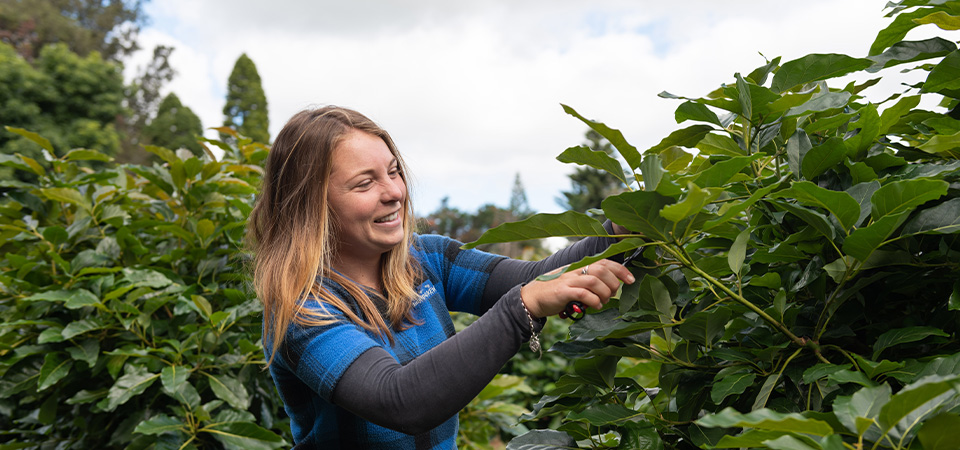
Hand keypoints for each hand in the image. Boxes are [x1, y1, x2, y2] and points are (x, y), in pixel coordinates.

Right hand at [520, 259, 634, 317]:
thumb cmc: (556, 293)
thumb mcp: (575, 284)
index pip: (604, 262)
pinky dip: (593, 301)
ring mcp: (569, 280)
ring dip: (604, 293)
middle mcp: (575, 270)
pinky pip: (583, 293)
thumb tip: (610, 290)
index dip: (620, 270)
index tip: (631, 280)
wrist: (532, 298)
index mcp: (580, 267)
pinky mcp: (563, 291)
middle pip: (602, 269)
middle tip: (612, 295)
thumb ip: (590, 284)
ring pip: (594, 281)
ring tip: (603, 302)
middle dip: (613, 283)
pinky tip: (595, 306)